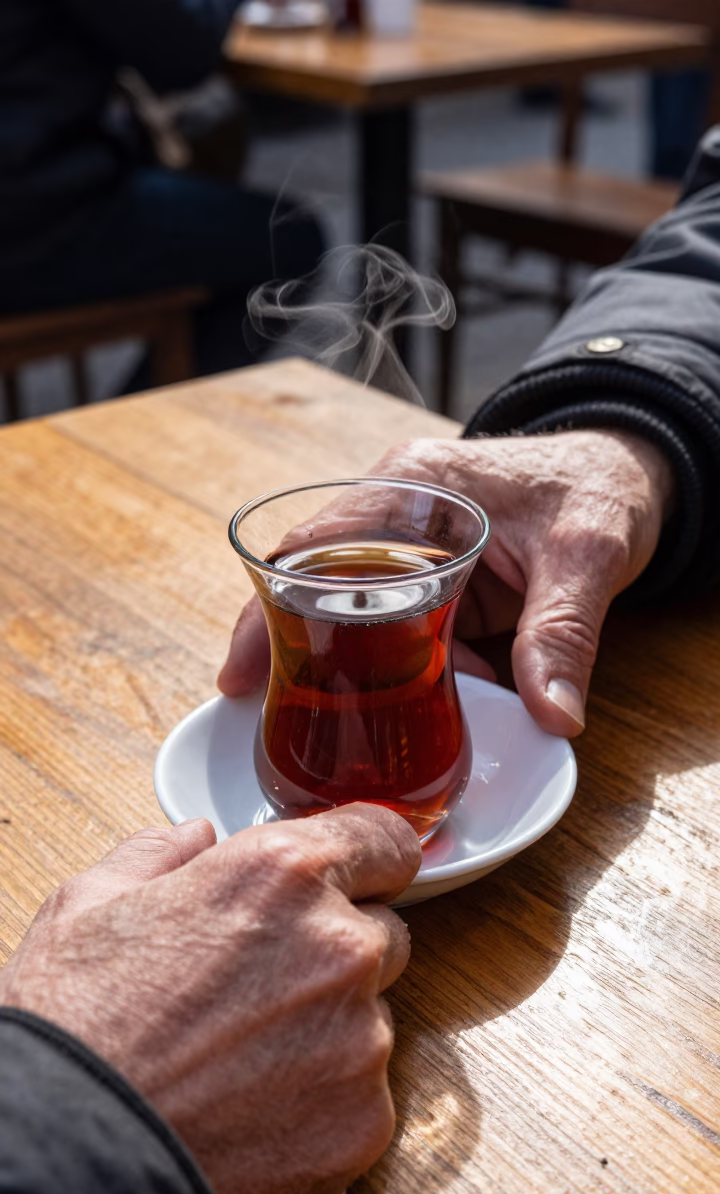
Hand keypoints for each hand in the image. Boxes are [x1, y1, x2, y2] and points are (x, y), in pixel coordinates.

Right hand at [0, 805, 420, 1193]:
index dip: (367, 858)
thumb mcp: (90, 904)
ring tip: (244, 1059)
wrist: (70, 1162)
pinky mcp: (365, 1120)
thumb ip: (162, 854)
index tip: (352, 879)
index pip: (385, 840)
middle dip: (336, 949)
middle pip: (380, 931)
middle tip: (261, 985)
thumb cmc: (75, 1027)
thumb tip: (199, 838)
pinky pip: (364, 1094)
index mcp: (283, 874)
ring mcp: (362, 1037)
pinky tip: (255, 1111)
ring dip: (329, 1028)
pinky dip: (324, 1100)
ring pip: (371, 1016)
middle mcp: (341, 946)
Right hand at [218, 430, 674, 735]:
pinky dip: (385, 659)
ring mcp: (410, 537)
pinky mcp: (432, 567)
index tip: (244, 669)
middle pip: (314, 576)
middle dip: (279, 637)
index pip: (317, 546)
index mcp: (416, 488)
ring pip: (347, 600)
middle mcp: (397, 506)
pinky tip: (381, 704)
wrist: (628, 470)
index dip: (269, 608)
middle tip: (249, 700)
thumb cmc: (601, 489)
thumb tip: (551, 717)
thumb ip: (563, 634)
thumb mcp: (587, 557)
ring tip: (301, 716)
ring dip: (334, 655)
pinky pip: (390, 616)